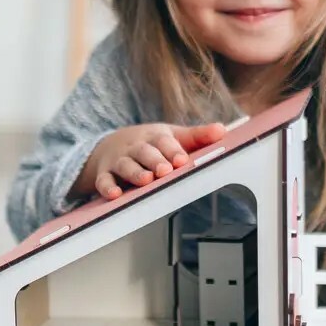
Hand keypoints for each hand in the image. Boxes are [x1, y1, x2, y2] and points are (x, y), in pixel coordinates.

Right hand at [76, 122, 225, 200]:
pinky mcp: (104, 174)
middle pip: (145, 152)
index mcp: (155, 136)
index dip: (173, 150)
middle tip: (166, 171)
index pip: (164, 140)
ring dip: (135, 173)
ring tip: (146, 180)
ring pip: (126, 165)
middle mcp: (136, 146)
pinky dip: (107, 187)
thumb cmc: (151, 143)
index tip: (182, 160)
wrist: (111, 145)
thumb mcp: (172, 136)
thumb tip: (222, 130)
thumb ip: (197, 136)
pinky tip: (114, 195)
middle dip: (155, 161)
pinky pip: (103, 180)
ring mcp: (119, 160)